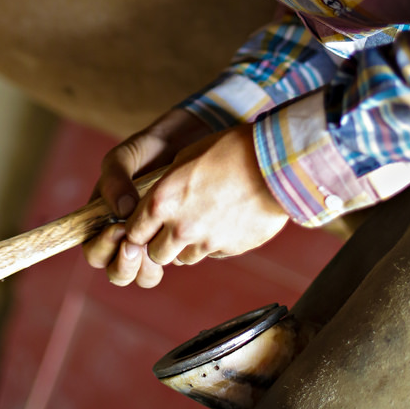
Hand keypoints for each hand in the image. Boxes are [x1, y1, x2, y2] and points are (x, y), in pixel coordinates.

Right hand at [83, 108, 212, 287]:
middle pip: (115, 272)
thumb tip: (122, 211)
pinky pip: (169, 261)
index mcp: (101, 220)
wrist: (181, 141)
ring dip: (146, 270)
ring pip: (142, 276)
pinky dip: (173, 258)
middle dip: (123, 265)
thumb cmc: (146, 148)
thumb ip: (116, 180)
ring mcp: (149, 241)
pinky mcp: (173, 240)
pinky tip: (179, 238)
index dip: (101, 248)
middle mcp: (123, 237)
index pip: (93, 250)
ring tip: (155, 249)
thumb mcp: (124, 157)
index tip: (117, 229)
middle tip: (137, 244)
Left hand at [84, 117, 288, 287]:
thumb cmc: (229, 150)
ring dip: (188, 245)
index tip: (146, 225)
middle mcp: (180, 228)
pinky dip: (214, 243)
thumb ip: (166, 186)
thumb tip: (158, 203)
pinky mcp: (230, 249)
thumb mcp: (186, 158)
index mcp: (162, 202)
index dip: (139, 230)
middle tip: (174, 227)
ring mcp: (206, 242)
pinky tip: (225, 221)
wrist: (275, 162)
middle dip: (161, 243)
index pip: (134, 233)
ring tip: (203, 220)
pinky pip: (212, 254)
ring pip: (184, 258)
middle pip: (156, 254)